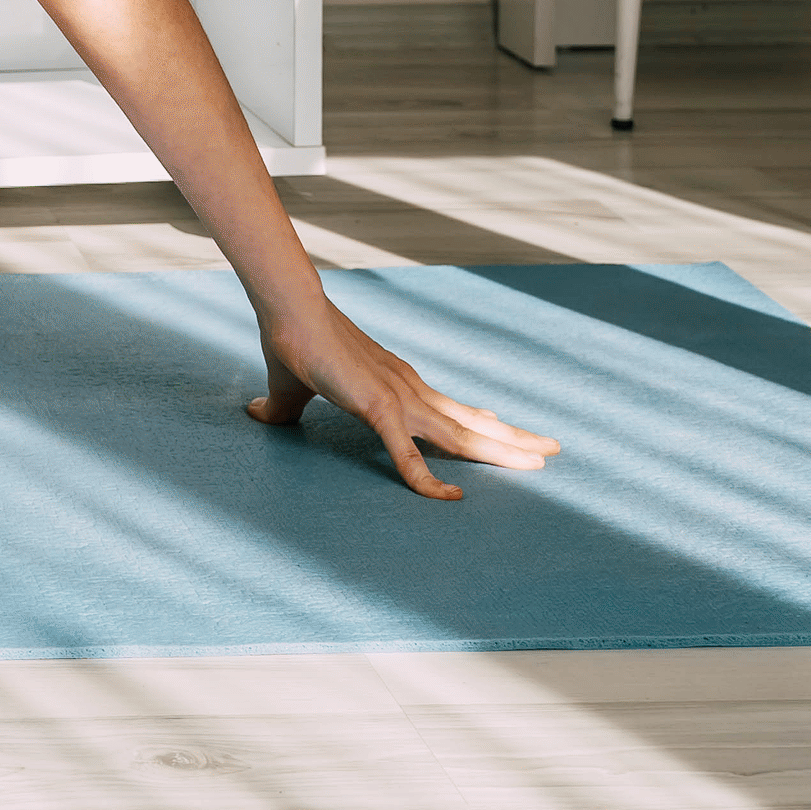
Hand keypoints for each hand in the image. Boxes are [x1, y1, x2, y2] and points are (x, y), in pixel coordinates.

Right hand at [249, 304, 561, 499]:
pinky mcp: (380, 408)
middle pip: (471, 423)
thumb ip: (284, 408)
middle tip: (551, 451)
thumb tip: (260, 414)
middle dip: (513, 439)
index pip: (446, 408)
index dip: (477, 421)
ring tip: (541, 463)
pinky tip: (451, 498)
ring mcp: (400, 399)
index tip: (501, 426)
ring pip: (462, 435)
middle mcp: (409, 390)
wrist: (289, 310)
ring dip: (503, 451)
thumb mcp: (294, 388)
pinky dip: (430, 480)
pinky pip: (409, 455)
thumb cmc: (292, 342)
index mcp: (396, 384)